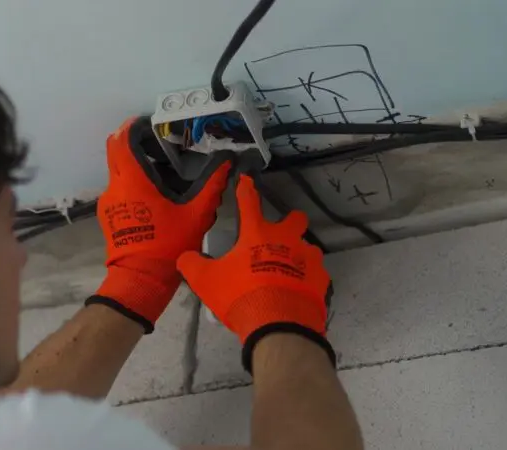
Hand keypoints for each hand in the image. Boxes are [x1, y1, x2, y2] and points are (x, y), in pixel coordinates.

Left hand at [86, 117, 232, 332]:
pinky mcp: (109, 217)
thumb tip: (228, 161)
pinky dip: (131, 184)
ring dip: (134, 166)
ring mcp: (108, 203)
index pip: (121, 142)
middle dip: (132, 143)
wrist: (140, 281)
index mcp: (132, 182)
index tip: (145, 121)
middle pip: (115, 153)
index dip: (130, 126)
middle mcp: (115, 187)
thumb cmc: (167, 246)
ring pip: (117, 173)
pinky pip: (118, 191)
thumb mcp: (195, 215)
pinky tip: (153, 195)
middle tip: (157, 143)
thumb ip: (212, 185)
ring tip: (161, 170)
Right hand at [177, 174, 334, 370]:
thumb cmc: (241, 296)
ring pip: (308, 248)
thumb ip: (192, 265)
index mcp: (257, 234)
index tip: (247, 179)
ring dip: (299, 254)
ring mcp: (308, 258)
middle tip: (280, 235)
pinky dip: (307, 280)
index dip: (246, 189)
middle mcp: (287, 239)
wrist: (279, 326)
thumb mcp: (206, 281)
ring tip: (287, 272)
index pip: (249, 203)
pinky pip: (315, 275)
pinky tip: (298, 293)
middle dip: (290, 221)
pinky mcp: (321, 280)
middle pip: (295, 219)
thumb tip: (185, 258)